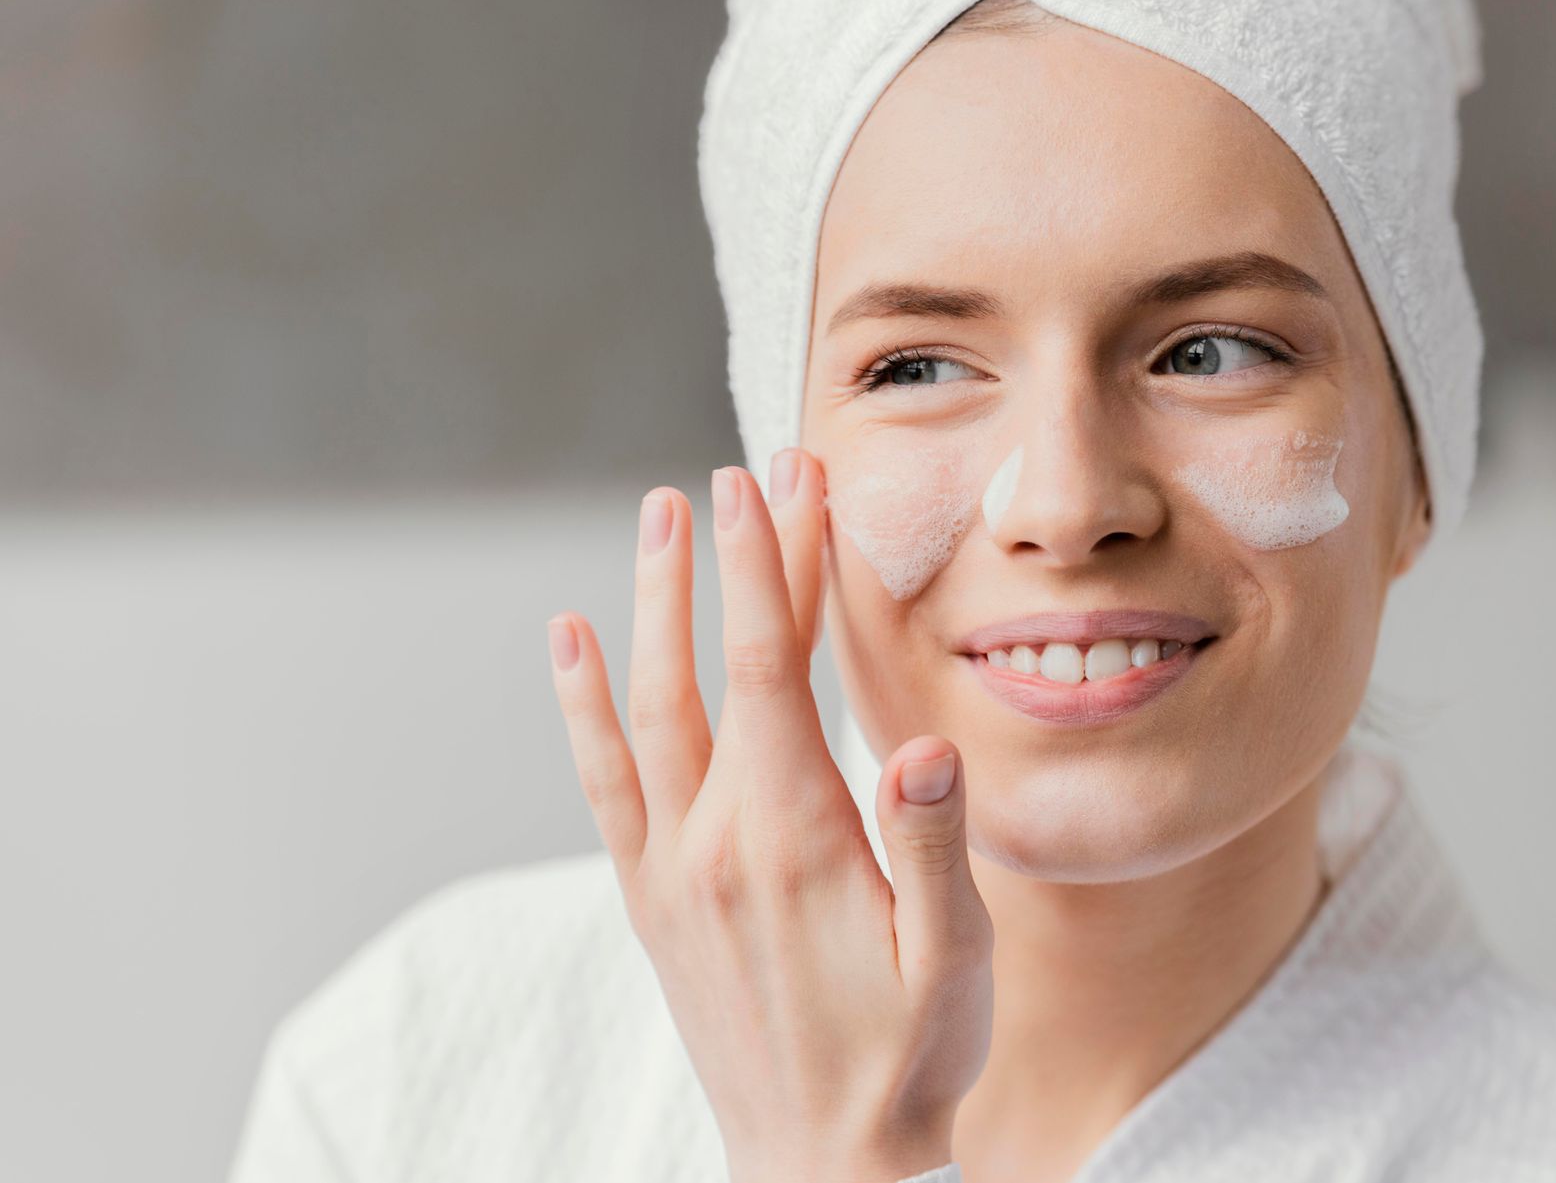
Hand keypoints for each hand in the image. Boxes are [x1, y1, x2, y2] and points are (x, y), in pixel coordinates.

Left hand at [545, 449, 993, 1182]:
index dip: (772, 565)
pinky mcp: (652, 899)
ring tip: (658, 515)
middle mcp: (713, 841)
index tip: (773, 480)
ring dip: (652, 605)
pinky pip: (604, 780)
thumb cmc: (908, 1063)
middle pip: (714, 667)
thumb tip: (919, 745)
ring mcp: (670, 869)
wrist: (821, 1168)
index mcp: (792, 838)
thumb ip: (932, 847)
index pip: (773, 668)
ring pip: (648, 707)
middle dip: (725, 560)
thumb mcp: (954, 963)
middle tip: (735, 470)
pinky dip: (583, 704)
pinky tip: (573, 639)